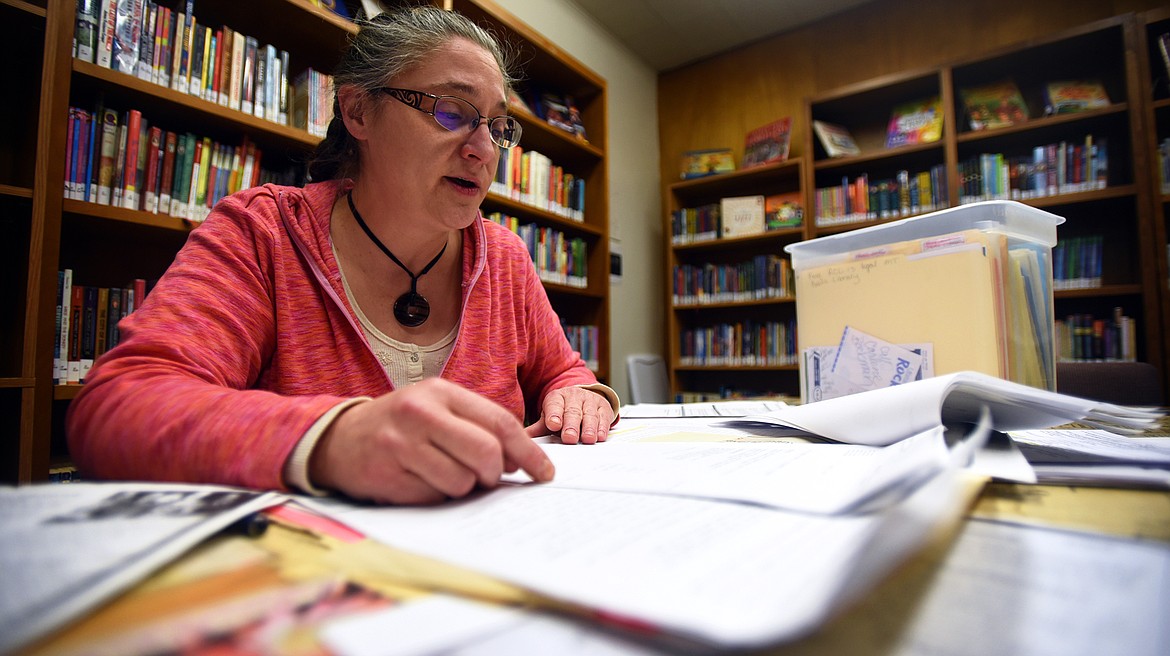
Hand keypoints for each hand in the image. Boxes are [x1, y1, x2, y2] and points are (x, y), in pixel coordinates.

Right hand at [309, 378, 553, 504]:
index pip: (500, 422)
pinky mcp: (387, 475)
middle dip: (494, 474)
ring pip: (462, 481)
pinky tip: (420, 480)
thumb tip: (521, 460)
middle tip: (487, 478)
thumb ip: (477, 426)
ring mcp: (401, 444)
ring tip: (442, 473)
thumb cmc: (401, 425)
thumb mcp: (438, 409)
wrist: (339, 439)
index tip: (544, 473)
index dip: (528, 452)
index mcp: (441, 392)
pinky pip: (434, 497)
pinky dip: (436, 495)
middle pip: (486, 453)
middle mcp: (421, 413)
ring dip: (462, 487)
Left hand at [525, 387, 613, 444]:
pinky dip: (602, 427)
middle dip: (571, 425)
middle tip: (569, 438)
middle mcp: (574, 397)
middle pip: (572, 412)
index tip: (553, 425)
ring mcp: (590, 401)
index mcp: (556, 398)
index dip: (554, 415)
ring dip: (589, 428)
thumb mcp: (549, 416)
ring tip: (587, 439)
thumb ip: (537, 428)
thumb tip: (521, 438)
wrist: (584, 397)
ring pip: (589, 415)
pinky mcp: (604, 407)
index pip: (554, 405)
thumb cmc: (563, 411)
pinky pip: (603, 417)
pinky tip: (600, 436)